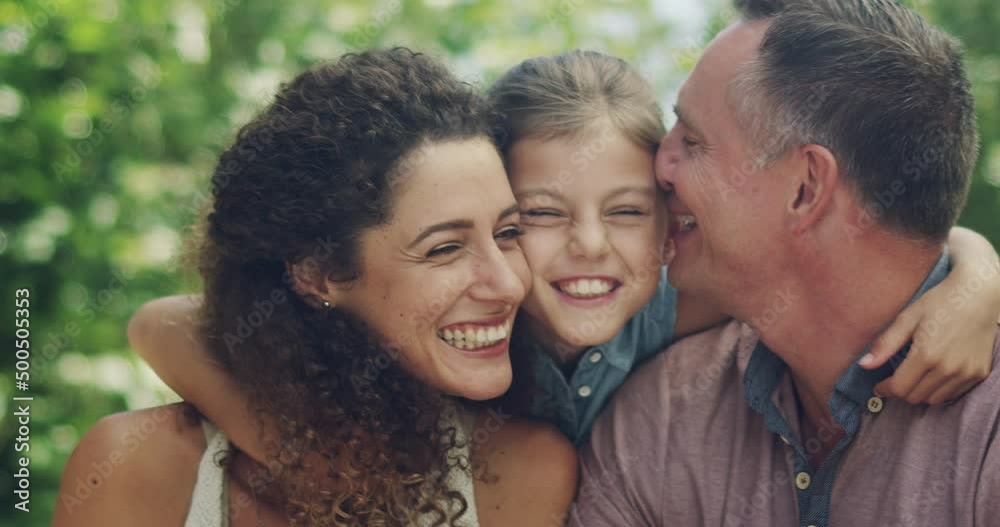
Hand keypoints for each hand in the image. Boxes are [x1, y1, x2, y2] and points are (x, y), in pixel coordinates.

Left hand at [859, 285, 996, 405]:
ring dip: (920, 392)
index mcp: (927, 355)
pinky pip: (953, 394)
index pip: (900, 388)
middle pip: (915, 397)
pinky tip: (934, 375)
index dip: (885, 389)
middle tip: (896, 379)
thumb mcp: (907, 319)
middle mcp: (948, 368)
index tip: (879, 386)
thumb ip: (885, 345)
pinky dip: (939, 390)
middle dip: (901, 391)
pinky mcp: (979, 373)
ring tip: (915, 377)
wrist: (979, 296)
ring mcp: (966, 373)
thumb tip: (864, 365)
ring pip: (934, 400)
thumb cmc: (940, 303)